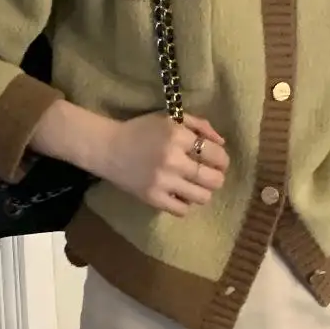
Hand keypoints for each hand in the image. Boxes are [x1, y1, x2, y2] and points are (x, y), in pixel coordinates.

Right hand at [98, 112, 229, 216]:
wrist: (107, 148)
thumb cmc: (141, 131)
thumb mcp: (170, 118)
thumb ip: (199, 125)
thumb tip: (222, 143)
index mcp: (178, 136)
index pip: (217, 155)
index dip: (222, 160)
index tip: (216, 161)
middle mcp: (173, 159)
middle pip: (214, 179)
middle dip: (216, 177)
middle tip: (208, 174)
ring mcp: (163, 181)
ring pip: (202, 197)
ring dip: (203, 192)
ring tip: (194, 185)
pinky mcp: (152, 198)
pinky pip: (182, 210)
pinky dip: (185, 204)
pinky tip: (178, 194)